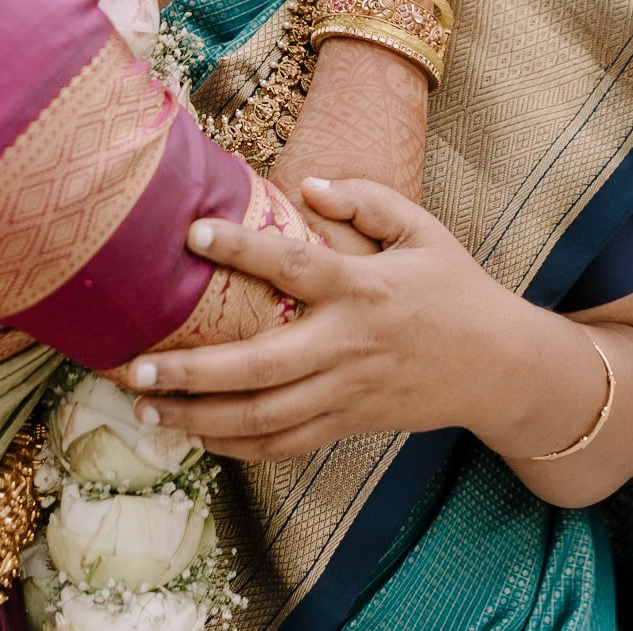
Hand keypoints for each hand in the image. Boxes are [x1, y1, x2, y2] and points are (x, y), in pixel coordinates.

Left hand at [121, 178, 547, 461]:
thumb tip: (306, 186)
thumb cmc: (453, 288)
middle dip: (192, 371)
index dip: (242, 249)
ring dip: (198, 416)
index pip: (295, 266)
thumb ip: (366, 201)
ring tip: (145, 403)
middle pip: (260, 366)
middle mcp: (348, 345)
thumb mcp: (422, 230)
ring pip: (262, 417)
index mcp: (364, 288)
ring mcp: (346, 392)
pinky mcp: (347, 423)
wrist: (497, 366)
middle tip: (134, 363)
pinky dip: (234, 446)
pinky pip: (282, 444)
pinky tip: (193, 434)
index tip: (192, 233)